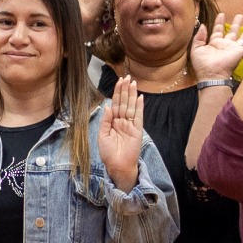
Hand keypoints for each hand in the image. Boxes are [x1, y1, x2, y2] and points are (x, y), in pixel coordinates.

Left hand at [98, 73, 145, 187]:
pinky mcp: (137, 130)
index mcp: (112, 122)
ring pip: (131, 106)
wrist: (117, 166)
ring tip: (133, 83)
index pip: (115, 104)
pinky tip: (140, 98)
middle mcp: (122, 121)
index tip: (119, 81)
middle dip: (125, 90)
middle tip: (127, 77)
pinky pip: (138, 116)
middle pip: (124, 102)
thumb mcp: (102, 135)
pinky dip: (140, 107)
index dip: (117, 93)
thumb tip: (108, 106)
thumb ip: (105, 120)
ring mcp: (130, 125)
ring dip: (132, 95)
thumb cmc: (108, 153)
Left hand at [189, 11, 242, 77]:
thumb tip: (203, 25)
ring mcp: (234, 49)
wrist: (212, 75)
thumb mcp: (196, 48)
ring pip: (242, 37)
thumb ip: (199, 36)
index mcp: (215, 43)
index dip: (219, 22)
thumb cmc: (202, 64)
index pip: (218, 29)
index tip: (222, 14)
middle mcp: (225, 45)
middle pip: (232, 32)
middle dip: (236, 23)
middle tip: (240, 15)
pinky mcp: (240, 53)